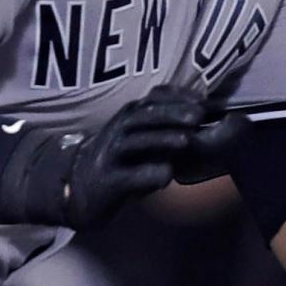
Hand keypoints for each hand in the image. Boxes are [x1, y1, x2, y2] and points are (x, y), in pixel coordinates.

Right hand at [15, 86, 224, 231]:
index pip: (152, 100)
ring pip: (135, 142)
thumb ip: (166, 127)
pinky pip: (129, 176)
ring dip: (161, 139)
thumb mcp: (142, 138)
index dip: (176, 97)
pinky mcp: (109, 181)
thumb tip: (203, 115)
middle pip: (143, 116)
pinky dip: (147, 175)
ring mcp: (111, 156)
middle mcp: (118, 131)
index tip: (201, 99)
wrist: (81, 188)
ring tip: (186, 141)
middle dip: (171, 113)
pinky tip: (166, 177)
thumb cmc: (122, 161)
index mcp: (129, 118)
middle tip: (198, 116)